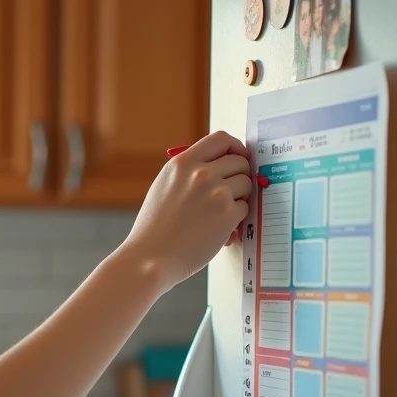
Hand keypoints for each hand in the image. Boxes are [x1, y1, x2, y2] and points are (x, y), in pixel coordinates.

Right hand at [119, 131, 252, 292]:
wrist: (150, 258)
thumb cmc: (154, 228)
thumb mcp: (164, 186)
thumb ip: (188, 172)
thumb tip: (218, 166)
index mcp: (182, 163)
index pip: (221, 139)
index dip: (236, 147)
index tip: (239, 157)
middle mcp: (200, 173)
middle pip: (240, 161)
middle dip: (240, 176)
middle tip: (233, 192)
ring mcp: (216, 192)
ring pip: (246, 183)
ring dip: (240, 197)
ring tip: (221, 213)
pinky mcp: (227, 214)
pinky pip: (245, 208)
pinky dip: (237, 218)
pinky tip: (220, 229)